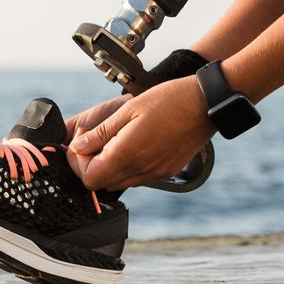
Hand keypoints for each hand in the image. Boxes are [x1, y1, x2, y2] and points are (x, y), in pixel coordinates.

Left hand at [66, 75, 214, 190]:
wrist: (205, 104)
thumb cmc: (168, 100)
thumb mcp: (128, 110)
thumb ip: (100, 133)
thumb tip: (78, 147)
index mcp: (127, 154)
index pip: (89, 178)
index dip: (78, 162)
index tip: (81, 142)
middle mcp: (141, 170)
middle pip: (102, 183)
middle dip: (90, 164)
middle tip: (92, 140)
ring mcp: (155, 173)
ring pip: (119, 182)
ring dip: (108, 166)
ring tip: (113, 140)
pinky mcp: (166, 171)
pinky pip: (138, 177)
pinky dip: (127, 166)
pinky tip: (132, 143)